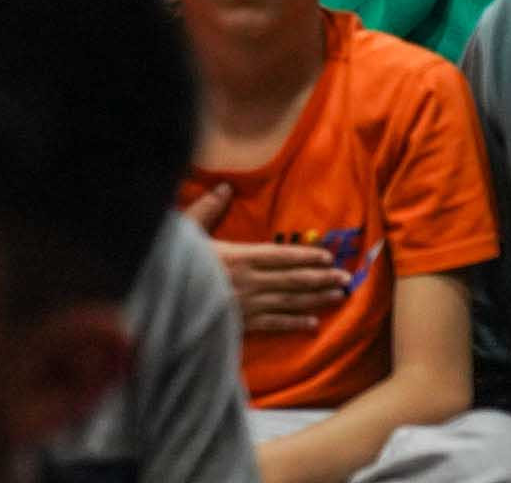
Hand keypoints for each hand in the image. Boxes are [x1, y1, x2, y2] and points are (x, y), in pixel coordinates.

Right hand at [185, 186, 349, 333]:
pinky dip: (294, 323)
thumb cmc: (172, 262)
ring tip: (337, 296)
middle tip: (346, 278)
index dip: (306, 256)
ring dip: (315, 298)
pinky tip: (312, 323)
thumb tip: (225, 187)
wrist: (164, 297)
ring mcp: (247, 304)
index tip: (328, 256)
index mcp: (238, 257)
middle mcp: (249, 281)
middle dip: (320, 278)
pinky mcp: (242, 323)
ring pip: (289, 301)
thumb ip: (208, 209)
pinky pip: (274, 323)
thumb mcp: (186, 230)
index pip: (280, 256)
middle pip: (292, 279)